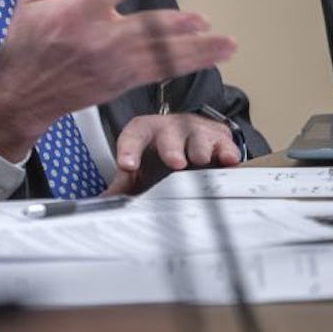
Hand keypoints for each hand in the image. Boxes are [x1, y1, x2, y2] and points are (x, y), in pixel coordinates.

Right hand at [0, 0, 235, 161]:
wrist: (22, 91)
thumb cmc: (27, 44)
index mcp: (75, 15)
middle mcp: (98, 40)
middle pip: (141, 31)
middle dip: (172, 26)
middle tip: (199, 20)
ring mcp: (113, 64)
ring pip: (159, 54)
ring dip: (194, 49)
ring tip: (222, 42)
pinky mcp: (122, 81)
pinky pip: (160, 72)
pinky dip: (187, 65)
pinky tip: (210, 58)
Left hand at [111, 112, 242, 186]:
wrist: (187, 131)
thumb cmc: (157, 152)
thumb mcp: (138, 164)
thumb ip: (123, 184)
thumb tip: (104, 203)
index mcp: (143, 132)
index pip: (132, 137)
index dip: (129, 150)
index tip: (127, 165)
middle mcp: (170, 128)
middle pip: (169, 135)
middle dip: (171, 148)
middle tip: (175, 163)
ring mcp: (196, 130)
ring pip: (198, 138)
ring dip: (199, 150)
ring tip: (199, 161)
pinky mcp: (219, 137)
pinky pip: (225, 144)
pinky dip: (227, 152)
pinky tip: (228, 161)